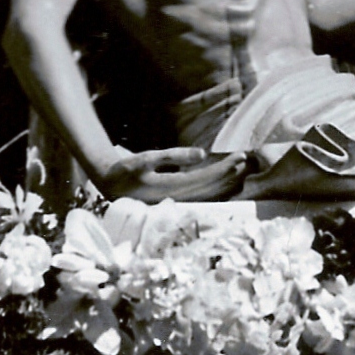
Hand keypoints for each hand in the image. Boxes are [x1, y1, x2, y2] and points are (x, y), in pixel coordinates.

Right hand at [97, 146, 247, 203]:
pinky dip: (215, 185)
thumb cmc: (124, 171)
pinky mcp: (175, 199)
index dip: (225, 168)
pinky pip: (202, 194)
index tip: (239, 157)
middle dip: (229, 173)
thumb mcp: (145, 159)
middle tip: (245, 159)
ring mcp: (177, 200)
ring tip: (239, 167)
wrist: (110, 186)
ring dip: (225, 180)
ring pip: (209, 192)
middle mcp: (178, 198)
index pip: (207, 178)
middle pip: (212, 187)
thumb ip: (173, 156)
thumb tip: (202, 154)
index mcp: (172, 188)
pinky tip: (224, 178)